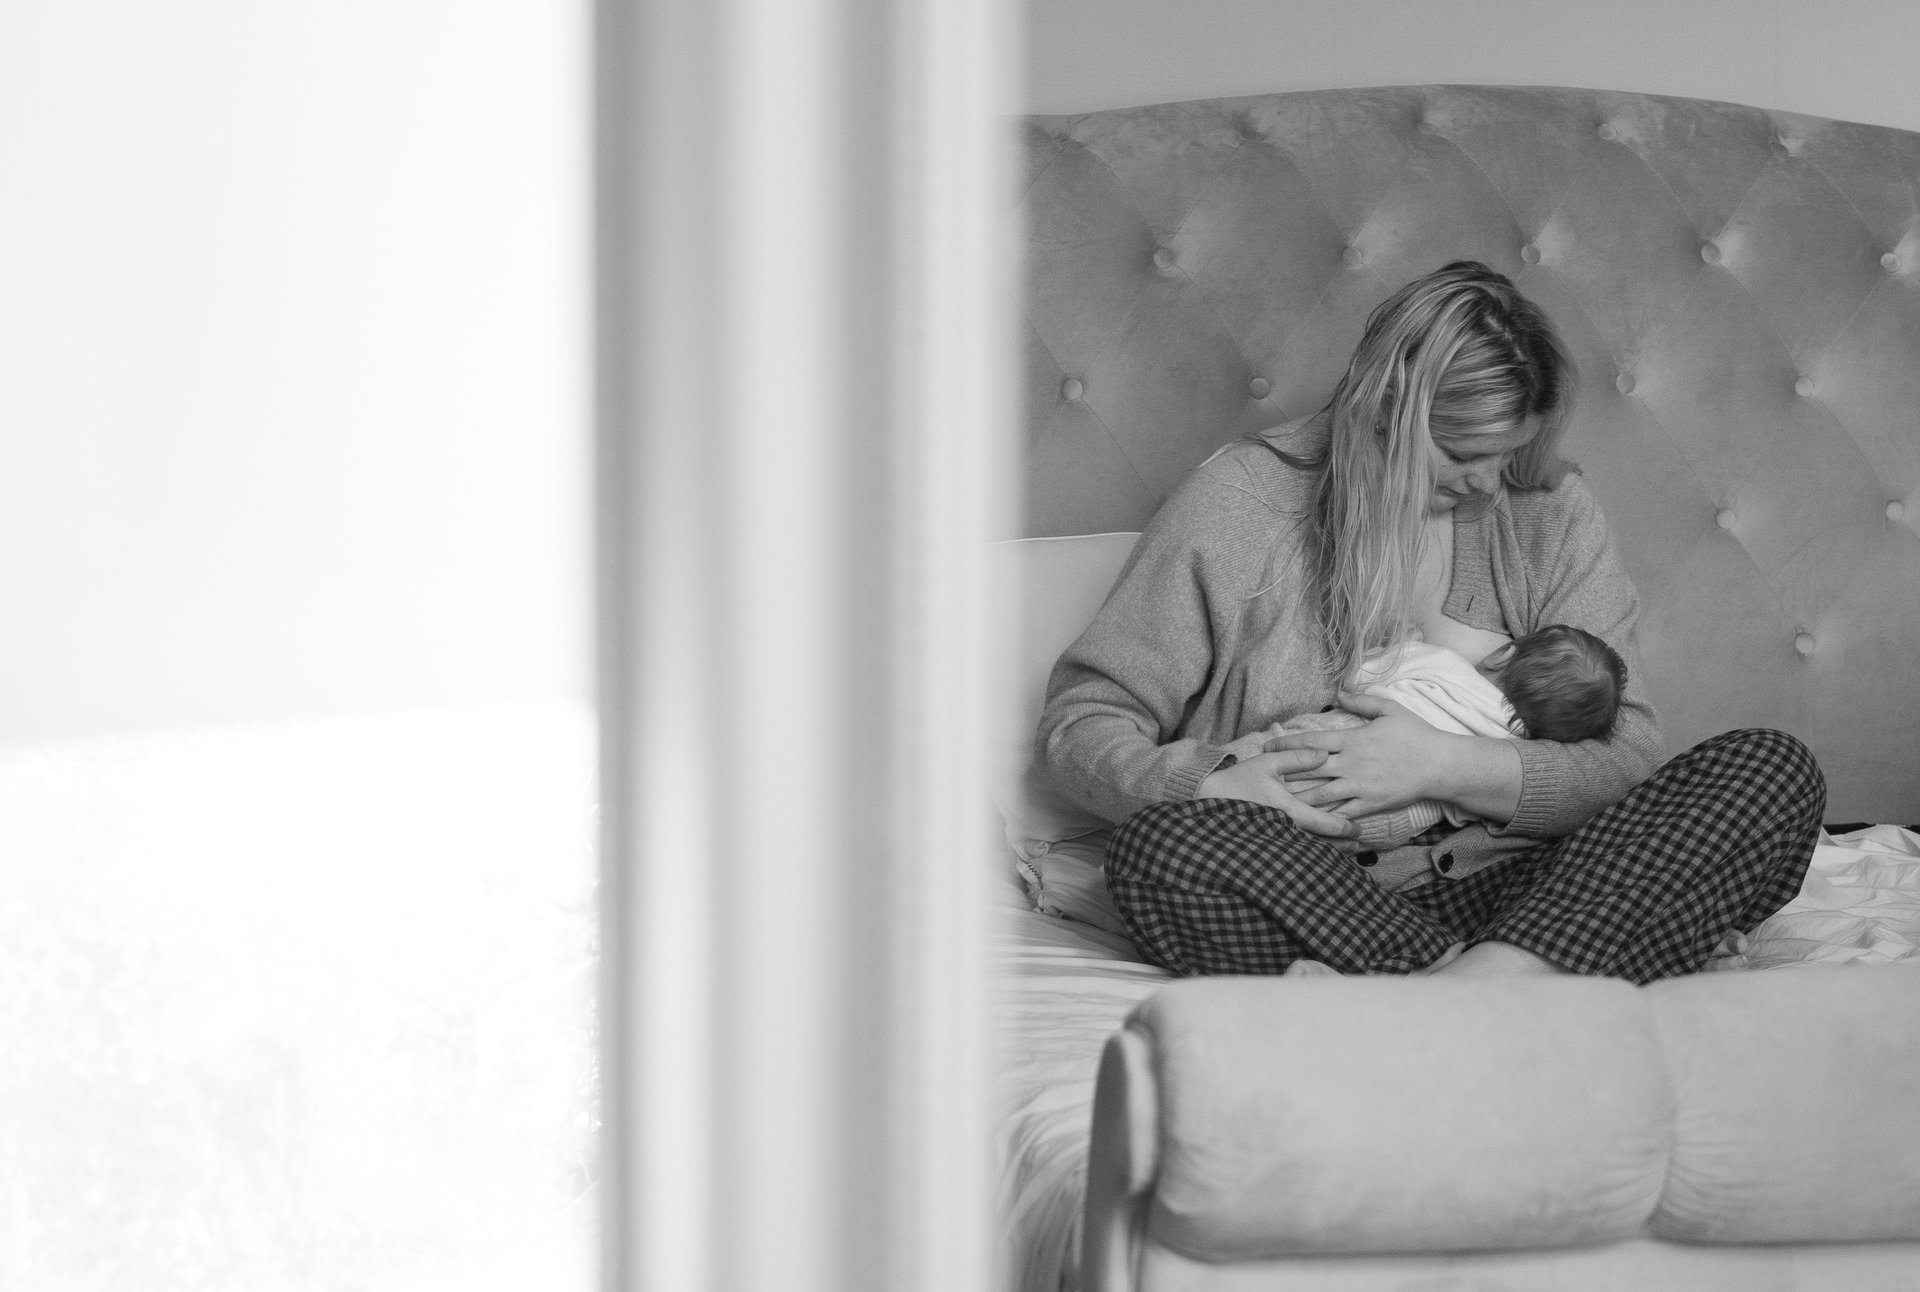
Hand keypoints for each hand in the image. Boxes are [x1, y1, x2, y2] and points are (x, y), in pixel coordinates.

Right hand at [1197, 748, 1359, 839]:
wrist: (1207, 798)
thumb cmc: (1238, 780)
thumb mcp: (1267, 762)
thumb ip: (1297, 757)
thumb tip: (1325, 753)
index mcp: (1287, 809)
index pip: (1323, 822)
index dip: (1343, 828)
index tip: (1358, 830)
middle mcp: (1283, 829)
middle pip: (1320, 843)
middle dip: (1341, 846)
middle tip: (1358, 845)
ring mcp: (1274, 839)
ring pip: (1308, 850)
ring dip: (1328, 852)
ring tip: (1345, 853)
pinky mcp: (1266, 843)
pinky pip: (1293, 852)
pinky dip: (1309, 853)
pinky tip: (1318, 855)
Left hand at [1262, 692, 1454, 817]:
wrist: (1441, 765)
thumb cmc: (1417, 734)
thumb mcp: (1390, 710)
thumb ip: (1362, 701)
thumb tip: (1338, 692)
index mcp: (1353, 740)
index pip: (1312, 741)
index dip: (1287, 743)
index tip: (1268, 745)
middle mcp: (1351, 764)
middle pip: (1309, 768)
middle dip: (1284, 772)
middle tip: (1262, 775)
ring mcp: (1360, 786)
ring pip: (1321, 794)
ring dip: (1297, 797)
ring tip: (1275, 801)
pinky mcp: (1370, 804)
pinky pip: (1341, 813)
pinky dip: (1323, 818)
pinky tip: (1306, 821)